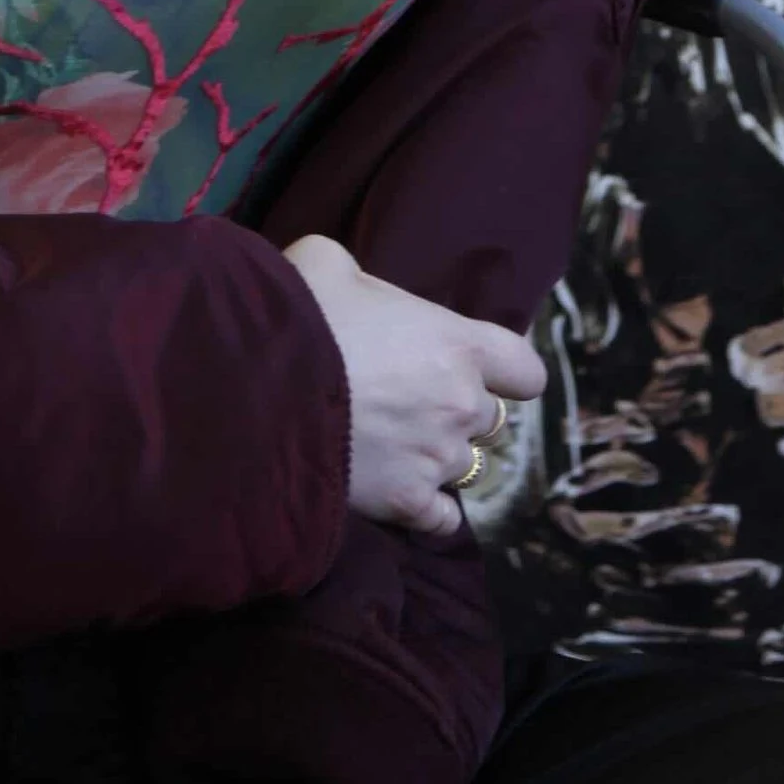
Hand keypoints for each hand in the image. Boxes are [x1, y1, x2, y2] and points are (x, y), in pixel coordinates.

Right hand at [281, 233, 545, 538]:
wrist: (257, 386)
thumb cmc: (300, 313)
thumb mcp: (327, 262)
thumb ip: (357, 274)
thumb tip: (348, 283)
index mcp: (458, 344)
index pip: (525, 370)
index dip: (508, 373)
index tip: (482, 372)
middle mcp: (462, 405)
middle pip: (491, 419)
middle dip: (459, 411)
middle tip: (413, 403)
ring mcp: (438, 459)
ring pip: (465, 467)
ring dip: (440, 458)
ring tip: (399, 448)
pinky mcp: (407, 501)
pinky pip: (441, 520)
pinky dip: (429, 512)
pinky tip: (406, 497)